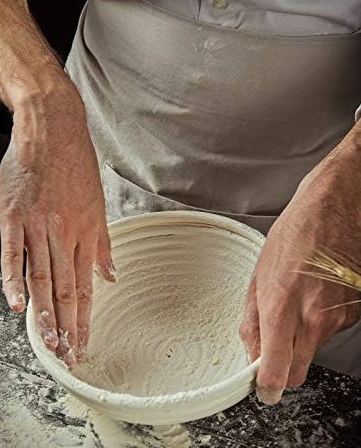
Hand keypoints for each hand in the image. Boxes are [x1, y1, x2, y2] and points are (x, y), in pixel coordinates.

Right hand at [0, 75, 115, 364]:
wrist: (52, 132)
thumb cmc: (75, 165)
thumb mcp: (98, 203)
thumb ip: (102, 243)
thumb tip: (110, 275)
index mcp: (86, 233)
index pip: (86, 286)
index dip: (85, 318)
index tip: (84, 342)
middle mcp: (64, 234)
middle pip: (65, 289)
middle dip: (67, 326)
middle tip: (67, 355)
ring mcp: (37, 226)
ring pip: (42, 277)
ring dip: (44, 313)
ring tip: (48, 342)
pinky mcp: (13, 216)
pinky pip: (13, 253)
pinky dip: (13, 280)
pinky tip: (15, 304)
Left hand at [239, 154, 359, 404]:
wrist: (335, 210)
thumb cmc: (294, 235)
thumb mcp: (259, 272)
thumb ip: (251, 317)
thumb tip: (249, 350)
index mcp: (282, 307)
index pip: (277, 370)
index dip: (268, 387)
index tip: (263, 390)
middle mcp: (314, 318)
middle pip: (299, 372)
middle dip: (285, 369)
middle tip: (274, 350)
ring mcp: (339, 317)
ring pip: (315, 348)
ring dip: (302, 335)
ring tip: (297, 297)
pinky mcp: (355, 312)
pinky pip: (331, 329)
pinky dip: (320, 319)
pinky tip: (315, 291)